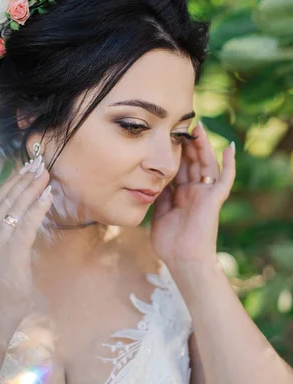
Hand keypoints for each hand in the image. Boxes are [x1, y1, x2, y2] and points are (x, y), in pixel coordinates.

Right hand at [0, 156, 51, 331]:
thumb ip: (8, 242)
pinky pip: (27, 224)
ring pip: (16, 207)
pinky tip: (47, 195)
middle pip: (7, 198)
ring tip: (44, 172)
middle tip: (38, 162)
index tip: (25, 167)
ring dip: (32, 187)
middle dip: (24, 178)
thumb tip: (21, 227)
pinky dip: (38, 208)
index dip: (13, 182)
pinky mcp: (10, 252)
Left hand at [150, 122, 235, 271]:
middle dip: (188, 143)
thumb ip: (160, 195)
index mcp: (181, 194)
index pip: (179, 166)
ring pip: (207, 164)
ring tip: (199, 127)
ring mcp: (205, 194)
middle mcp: (194, 191)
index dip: (174, 151)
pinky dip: (230, 163)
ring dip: (204, 146)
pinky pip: (225, 179)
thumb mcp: (158, 213)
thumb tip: (154, 178)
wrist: (182, 259)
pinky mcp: (215, 199)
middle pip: (192, 161)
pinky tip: (230, 147)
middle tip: (182, 124)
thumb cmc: (169, 242)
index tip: (167, 134)